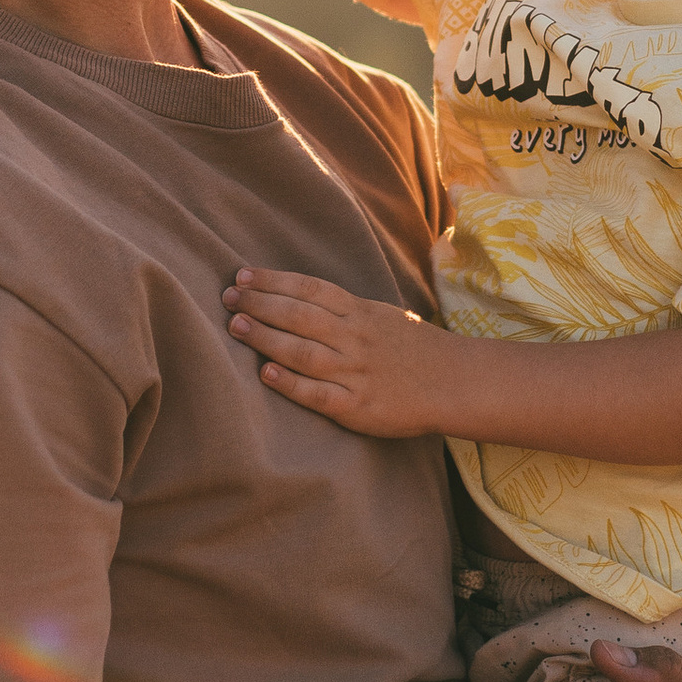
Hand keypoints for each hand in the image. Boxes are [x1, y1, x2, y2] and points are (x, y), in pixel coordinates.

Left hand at [225, 267, 460, 435]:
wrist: (454, 382)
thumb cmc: (413, 348)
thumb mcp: (381, 314)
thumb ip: (343, 308)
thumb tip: (297, 296)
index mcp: (360, 312)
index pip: (310, 288)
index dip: (274, 280)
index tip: (242, 274)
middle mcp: (355, 338)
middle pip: (300, 316)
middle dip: (261, 304)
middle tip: (228, 297)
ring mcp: (356, 372)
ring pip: (303, 351)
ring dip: (266, 338)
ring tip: (236, 327)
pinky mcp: (357, 406)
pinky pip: (318, 394)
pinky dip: (290, 383)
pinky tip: (265, 374)